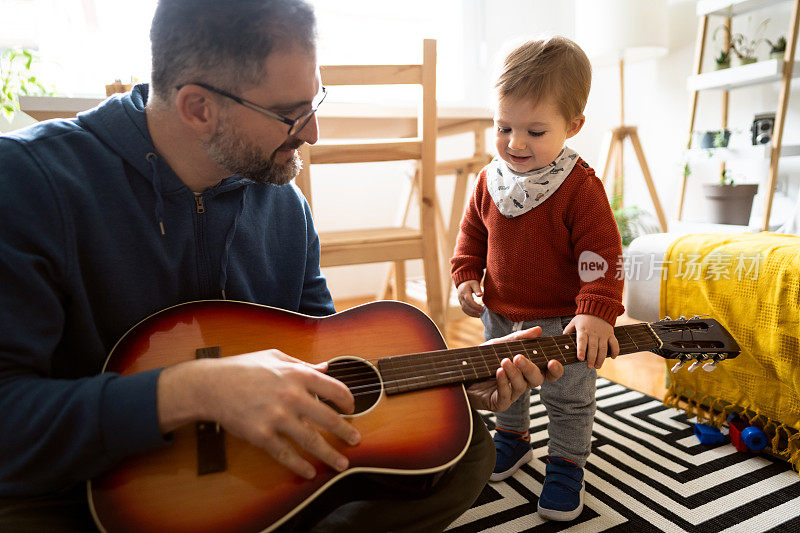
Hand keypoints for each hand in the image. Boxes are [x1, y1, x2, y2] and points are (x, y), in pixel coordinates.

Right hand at [157, 350, 360, 479]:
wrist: (210, 385)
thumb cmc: (243, 368)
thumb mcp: (275, 357)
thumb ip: (302, 364)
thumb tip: (326, 367)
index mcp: (297, 374)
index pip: (335, 389)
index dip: (348, 401)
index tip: (351, 408)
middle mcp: (291, 396)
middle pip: (328, 418)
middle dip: (346, 432)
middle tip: (356, 440)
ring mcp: (277, 417)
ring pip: (311, 440)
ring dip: (329, 454)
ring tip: (341, 463)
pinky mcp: (261, 435)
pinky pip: (286, 454)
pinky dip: (300, 465)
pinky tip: (309, 471)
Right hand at [456, 280, 483, 316]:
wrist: (463, 282)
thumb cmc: (471, 282)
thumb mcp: (475, 283)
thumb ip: (478, 289)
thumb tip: (480, 295)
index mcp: (464, 292)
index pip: (469, 301)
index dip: (475, 306)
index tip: (482, 308)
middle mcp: (461, 297)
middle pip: (466, 306)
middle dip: (474, 311)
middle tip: (482, 312)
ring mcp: (460, 300)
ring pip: (464, 309)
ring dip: (472, 313)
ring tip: (479, 315)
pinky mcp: (461, 303)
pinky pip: (464, 309)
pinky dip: (469, 313)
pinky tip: (475, 315)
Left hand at [466, 326, 563, 410]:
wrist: (460, 370)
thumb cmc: (482, 359)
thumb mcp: (499, 345)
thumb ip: (518, 339)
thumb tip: (538, 330)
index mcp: (526, 370)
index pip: (547, 373)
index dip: (555, 370)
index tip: (553, 361)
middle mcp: (521, 383)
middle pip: (537, 380)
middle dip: (530, 368)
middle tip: (519, 357)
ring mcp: (510, 394)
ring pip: (521, 387)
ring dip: (514, 373)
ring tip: (504, 361)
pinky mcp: (498, 403)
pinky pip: (506, 396)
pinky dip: (503, 383)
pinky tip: (498, 373)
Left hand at [562, 314, 619, 368]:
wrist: (598, 308)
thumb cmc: (583, 318)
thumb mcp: (573, 323)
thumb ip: (567, 332)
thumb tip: (563, 343)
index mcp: (583, 330)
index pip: (582, 341)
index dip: (581, 350)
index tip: (580, 359)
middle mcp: (594, 333)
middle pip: (593, 347)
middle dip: (591, 358)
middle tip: (589, 367)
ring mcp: (603, 334)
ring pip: (603, 348)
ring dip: (601, 358)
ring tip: (598, 366)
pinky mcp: (610, 334)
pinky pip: (614, 343)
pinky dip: (615, 350)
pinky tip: (613, 357)